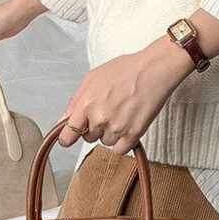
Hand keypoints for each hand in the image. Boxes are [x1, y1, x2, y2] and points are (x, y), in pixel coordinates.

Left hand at [60, 36, 193, 154]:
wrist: (154, 69)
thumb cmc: (126, 69)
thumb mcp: (93, 77)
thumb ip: (75, 101)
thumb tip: (63, 119)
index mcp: (86, 104)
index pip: (67, 135)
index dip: (67, 138)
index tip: (69, 138)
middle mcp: (100, 118)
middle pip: (88, 138)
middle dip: (94, 128)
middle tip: (108, 111)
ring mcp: (117, 127)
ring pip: (105, 143)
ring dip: (110, 134)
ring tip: (121, 114)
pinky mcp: (134, 133)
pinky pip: (120, 150)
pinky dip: (123, 142)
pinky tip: (127, 126)